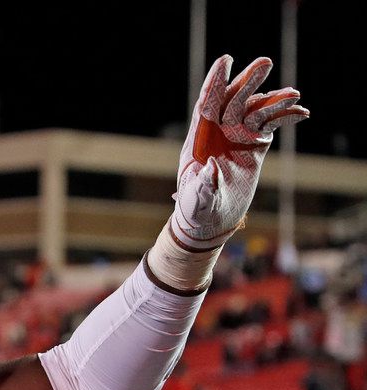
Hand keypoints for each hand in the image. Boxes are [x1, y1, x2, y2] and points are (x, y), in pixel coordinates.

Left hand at [171, 55, 308, 249]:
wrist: (211, 219)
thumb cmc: (197, 210)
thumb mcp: (197, 201)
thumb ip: (201, 187)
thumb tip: (208, 169)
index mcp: (198, 141)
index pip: (205, 106)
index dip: (215, 83)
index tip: (225, 60)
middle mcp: (218, 133)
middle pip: (233, 100)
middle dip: (248, 81)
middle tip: (265, 63)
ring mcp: (237, 136)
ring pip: (255, 110)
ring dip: (273, 99)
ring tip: (293, 93)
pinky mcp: (254, 144)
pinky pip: (270, 124)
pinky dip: (284, 117)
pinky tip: (301, 113)